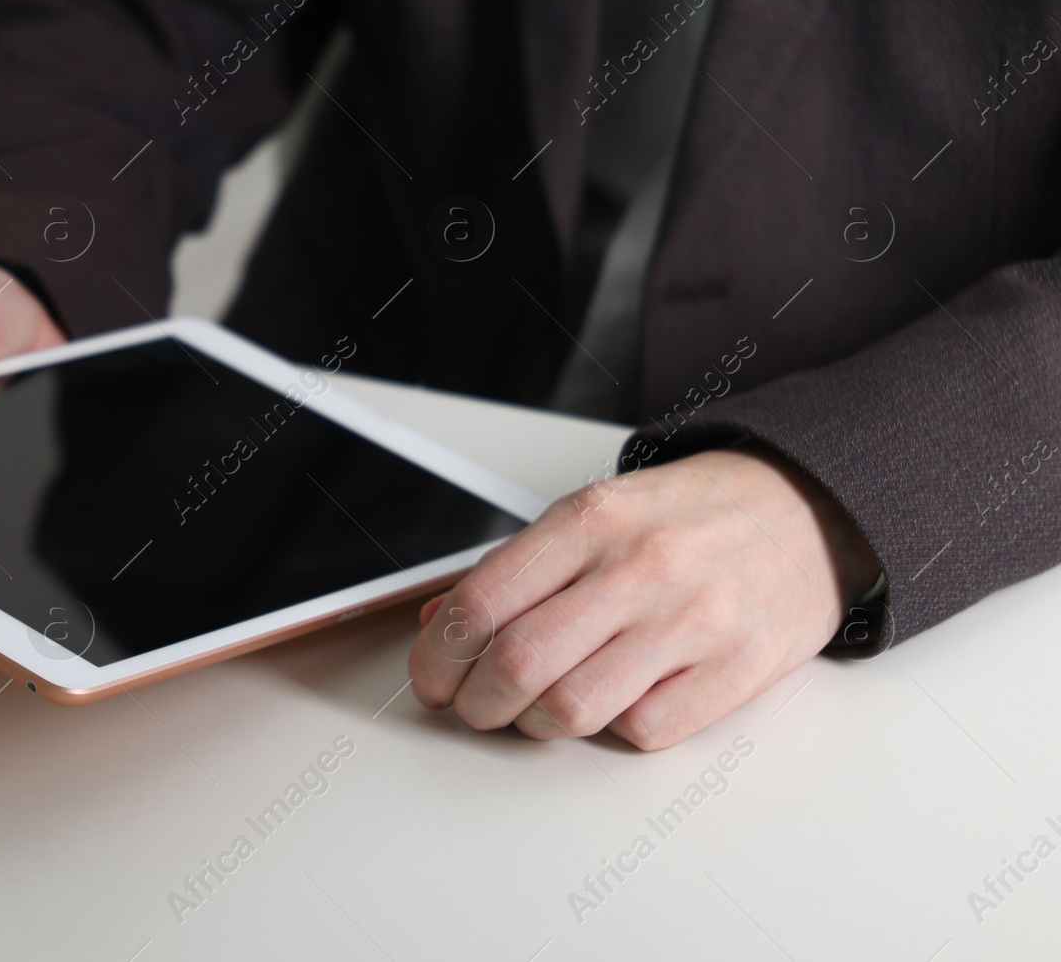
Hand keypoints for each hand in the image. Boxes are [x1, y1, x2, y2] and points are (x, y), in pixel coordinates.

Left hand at [407, 443, 880, 749]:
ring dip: (536, 725)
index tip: (431, 677)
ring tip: (537, 711)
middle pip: (517, 664)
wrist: (806, 507)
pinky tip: (616, 700)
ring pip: (572, 709)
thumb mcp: (596, 512)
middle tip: (475, 706)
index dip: (437, 656)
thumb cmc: (691, 514)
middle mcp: (639, 568)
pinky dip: (614, 728)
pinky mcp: (736, 671)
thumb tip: (438, 623)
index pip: (481, 602)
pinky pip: (643, 729)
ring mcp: (691, 621)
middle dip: (476, 703)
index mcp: (591, 519)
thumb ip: (517, 569)